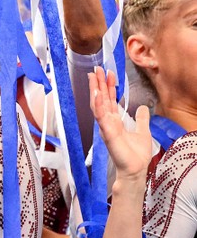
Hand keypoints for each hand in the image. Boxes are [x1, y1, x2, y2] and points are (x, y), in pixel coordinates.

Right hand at [89, 66, 151, 180]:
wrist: (136, 168)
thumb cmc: (136, 154)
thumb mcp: (142, 131)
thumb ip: (141, 119)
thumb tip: (143, 107)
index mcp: (115, 120)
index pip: (110, 100)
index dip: (109, 86)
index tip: (108, 73)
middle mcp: (108, 122)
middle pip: (101, 99)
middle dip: (99, 84)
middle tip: (96, 68)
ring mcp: (106, 126)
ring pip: (98, 105)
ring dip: (96, 90)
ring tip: (94, 77)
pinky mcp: (107, 133)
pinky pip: (101, 117)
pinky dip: (98, 105)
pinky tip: (96, 95)